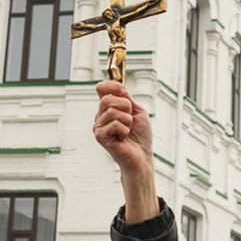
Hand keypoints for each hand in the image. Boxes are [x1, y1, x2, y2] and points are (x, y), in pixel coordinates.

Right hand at [93, 80, 157, 220]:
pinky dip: (124, 129)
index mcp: (108, 108)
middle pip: (107, 98)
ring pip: (112, 111)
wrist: (142, 155)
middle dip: (125, 107)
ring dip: (127, 120)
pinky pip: (114, 123)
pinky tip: (123, 138)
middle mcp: (100, 115)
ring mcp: (98, 126)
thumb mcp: (136, 110)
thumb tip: (118, 85)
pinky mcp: (100, 136)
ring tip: (127, 130)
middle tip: (130, 119)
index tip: (123, 91)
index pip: (102, 88)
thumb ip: (126, 98)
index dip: (112, 85)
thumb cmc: (140, 135)